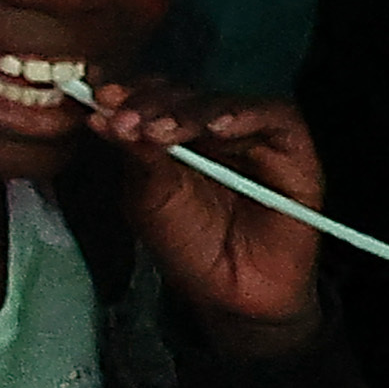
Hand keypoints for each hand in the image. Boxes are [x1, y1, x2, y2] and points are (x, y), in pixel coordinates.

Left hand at [91, 84, 331, 354]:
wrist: (235, 293)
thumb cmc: (189, 243)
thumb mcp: (151, 199)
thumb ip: (136, 157)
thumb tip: (104, 117)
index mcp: (165, 130)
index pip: (144, 98)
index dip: (123, 96)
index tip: (98, 102)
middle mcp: (205, 124)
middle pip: (177, 94)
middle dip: (147, 104)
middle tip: (124, 119)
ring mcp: (248, 131)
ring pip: (217, 102)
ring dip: (185, 112)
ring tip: (159, 130)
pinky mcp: (290, 143)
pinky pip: (270, 117)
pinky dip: (242, 117)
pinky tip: (216, 129)